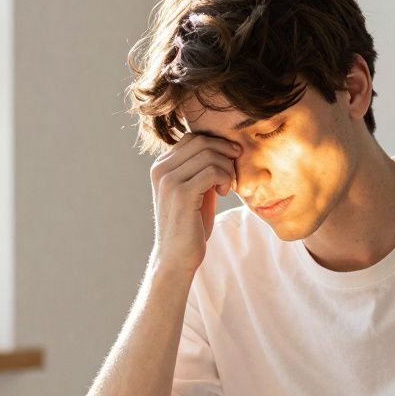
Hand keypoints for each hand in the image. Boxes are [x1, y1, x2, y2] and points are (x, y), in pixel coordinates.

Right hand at [149, 133, 240, 273]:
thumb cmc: (190, 225)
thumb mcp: (195, 191)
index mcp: (161, 166)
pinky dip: (225, 179)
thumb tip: (224, 147)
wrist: (177, 257)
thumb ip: (201, 169)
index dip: (217, 145)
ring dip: (226, 169)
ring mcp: (169, 180)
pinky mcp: (181, 194)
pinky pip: (212, 171)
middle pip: (202, 142)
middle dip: (225, 154)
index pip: (193, 138)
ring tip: (228, 186)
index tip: (230, 161)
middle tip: (233, 173)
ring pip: (209, 155)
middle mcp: (161, 169)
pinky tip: (224, 193)